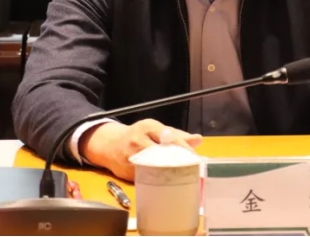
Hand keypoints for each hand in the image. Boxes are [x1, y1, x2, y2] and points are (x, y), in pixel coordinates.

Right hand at [79, 119, 202, 180]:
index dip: (183, 147)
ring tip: (182, 176)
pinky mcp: (128, 172)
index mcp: (148, 126)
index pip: (169, 136)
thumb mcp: (156, 129)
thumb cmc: (138, 135)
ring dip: (169, 173)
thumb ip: (177, 135)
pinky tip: (168, 183)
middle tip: (191, 169)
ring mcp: (131, 157)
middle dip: (178, 162)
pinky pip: (146, 178)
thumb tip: (199, 139)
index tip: (195, 157)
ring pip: (154, 167)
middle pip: (162, 152)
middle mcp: (138, 140)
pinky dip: (158, 181)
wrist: (110, 144)